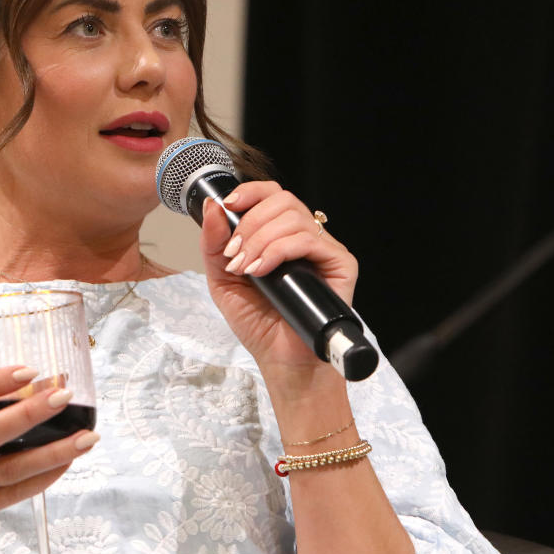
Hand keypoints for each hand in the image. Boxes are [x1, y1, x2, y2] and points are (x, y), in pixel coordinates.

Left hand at [199, 181, 358, 375]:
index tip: (227, 206)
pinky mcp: (341, 263)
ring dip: (260, 239)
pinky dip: (278, 250)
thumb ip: (214, 244)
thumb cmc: (259, 324)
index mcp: (281, 236)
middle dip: (250, 223)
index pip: (272, 195)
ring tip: (246, 268)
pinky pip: (309, 240)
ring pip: (294, 217)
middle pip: (282, 200)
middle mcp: (305, 238)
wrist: (281, 361)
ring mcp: (324, 250)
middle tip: (234, 255)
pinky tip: (262, 271)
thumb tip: (212, 208)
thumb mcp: (223, 280)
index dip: (250, 193)